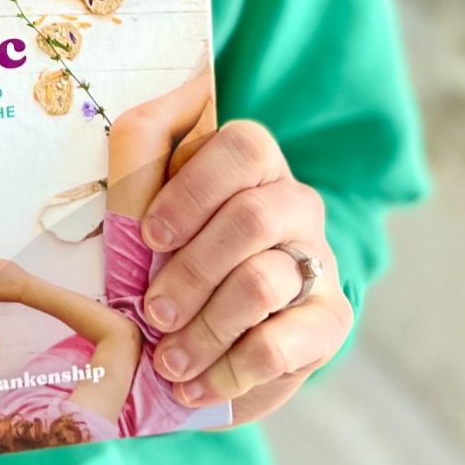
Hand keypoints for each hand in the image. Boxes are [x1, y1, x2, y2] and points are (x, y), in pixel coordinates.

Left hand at [137, 120, 349, 426]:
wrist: (191, 343)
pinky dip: (231, 368)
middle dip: (191, 271)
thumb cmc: (163, 257)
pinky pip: (285, 342)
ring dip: (205, 327)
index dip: (193, 190)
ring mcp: (316, 261)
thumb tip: (186, 79)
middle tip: (152, 312)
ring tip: (168, 358)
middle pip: (254, 217)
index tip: (149, 236)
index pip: (242, 146)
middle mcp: (293, 203)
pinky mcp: (328, 322)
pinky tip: (197, 384)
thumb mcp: (136, 198)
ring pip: (265, 281)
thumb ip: (145, 142)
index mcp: (250, 163)